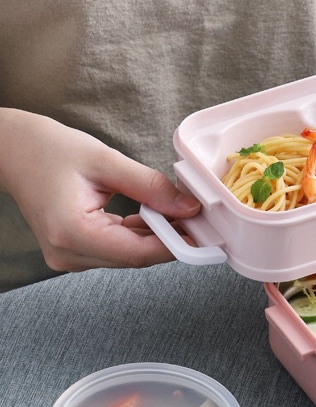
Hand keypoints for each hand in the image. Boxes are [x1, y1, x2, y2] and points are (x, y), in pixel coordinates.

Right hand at [0, 109, 199, 272]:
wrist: (9, 150)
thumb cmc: (48, 149)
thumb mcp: (105, 161)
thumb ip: (150, 187)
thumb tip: (188, 208)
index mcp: (73, 233)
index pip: (139, 253)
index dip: (176, 246)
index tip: (203, 234)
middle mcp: (70, 254)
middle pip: (136, 256)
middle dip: (170, 239)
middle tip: (197, 218)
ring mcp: (71, 257)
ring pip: (129, 254)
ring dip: (156, 236)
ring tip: (178, 213)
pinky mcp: (75, 251)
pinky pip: (118, 249)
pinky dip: (139, 234)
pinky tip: (154, 216)